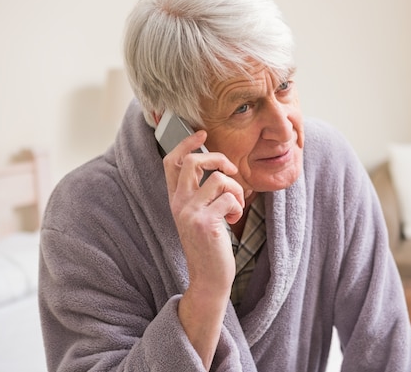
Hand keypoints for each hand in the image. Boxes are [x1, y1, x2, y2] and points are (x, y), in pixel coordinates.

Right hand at [162, 129, 243, 367]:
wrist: (209, 278)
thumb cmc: (209, 244)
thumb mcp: (199, 215)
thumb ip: (201, 193)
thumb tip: (218, 165)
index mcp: (175, 199)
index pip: (172, 162)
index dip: (185, 144)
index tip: (201, 133)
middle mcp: (178, 204)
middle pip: (194, 162)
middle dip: (218, 159)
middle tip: (232, 170)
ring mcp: (189, 213)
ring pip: (219, 180)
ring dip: (236, 191)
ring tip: (235, 208)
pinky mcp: (205, 222)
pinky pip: (231, 198)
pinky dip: (239, 207)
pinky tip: (234, 220)